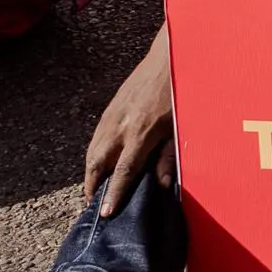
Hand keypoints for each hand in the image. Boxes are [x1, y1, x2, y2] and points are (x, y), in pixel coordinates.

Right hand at [85, 34, 175, 211]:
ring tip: (93, 191)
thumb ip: (170, 157)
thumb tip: (160, 184)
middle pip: (98, 163)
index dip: (114, 194)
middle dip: (92, 187)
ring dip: (91, 173)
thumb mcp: (181, 128)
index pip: (123, 171)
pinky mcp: (109, 110)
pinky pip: (96, 139)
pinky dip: (94, 156)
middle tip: (93, 206)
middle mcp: (121, 127)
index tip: (105, 213)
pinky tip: (98, 165)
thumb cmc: (180, 94)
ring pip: (92, 151)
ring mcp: (112, 117)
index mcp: (141, 133)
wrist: (169, 59)